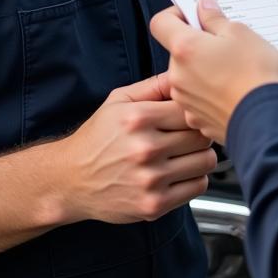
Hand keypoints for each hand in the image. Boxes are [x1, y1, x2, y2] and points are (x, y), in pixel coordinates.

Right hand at [56, 74, 216, 223]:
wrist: (71, 180)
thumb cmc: (97, 138)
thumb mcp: (119, 100)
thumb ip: (154, 85)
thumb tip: (183, 73)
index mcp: (138, 119)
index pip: (189, 110)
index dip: (193, 111)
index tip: (187, 115)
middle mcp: (145, 149)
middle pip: (201, 135)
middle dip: (198, 132)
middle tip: (187, 134)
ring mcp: (151, 179)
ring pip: (206, 161)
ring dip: (200, 156)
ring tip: (184, 153)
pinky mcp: (154, 204)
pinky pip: (198, 186)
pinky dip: (194, 178)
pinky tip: (178, 172)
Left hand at [151, 0, 277, 144]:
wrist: (270, 122)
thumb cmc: (256, 76)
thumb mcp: (240, 33)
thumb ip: (215, 18)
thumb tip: (204, 8)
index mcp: (185, 49)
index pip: (161, 23)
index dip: (176, 15)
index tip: (195, 16)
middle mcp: (178, 76)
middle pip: (178, 52)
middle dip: (198, 45)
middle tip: (226, 45)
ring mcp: (186, 101)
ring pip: (189, 76)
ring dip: (205, 70)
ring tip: (235, 71)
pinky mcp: (198, 120)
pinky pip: (199, 99)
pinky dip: (211, 93)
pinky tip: (233, 91)